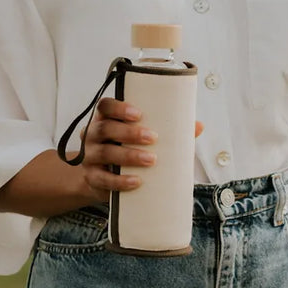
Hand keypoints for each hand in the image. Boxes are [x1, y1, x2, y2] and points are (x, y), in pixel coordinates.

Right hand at [79, 97, 203, 202]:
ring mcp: (89, 157)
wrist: (102, 180)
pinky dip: (120, 181)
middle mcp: (92, 135)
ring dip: (128, 155)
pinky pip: (103, 179)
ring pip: (104, 152)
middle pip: (104, 128)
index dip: (119, 108)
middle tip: (153, 138)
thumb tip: (198, 126)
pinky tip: (136, 181)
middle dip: (129, 132)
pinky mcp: (92, 178)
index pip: (105, 106)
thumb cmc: (126, 151)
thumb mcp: (142, 139)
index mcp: (105, 119)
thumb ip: (168, 131)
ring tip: (151, 160)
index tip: (139, 113)